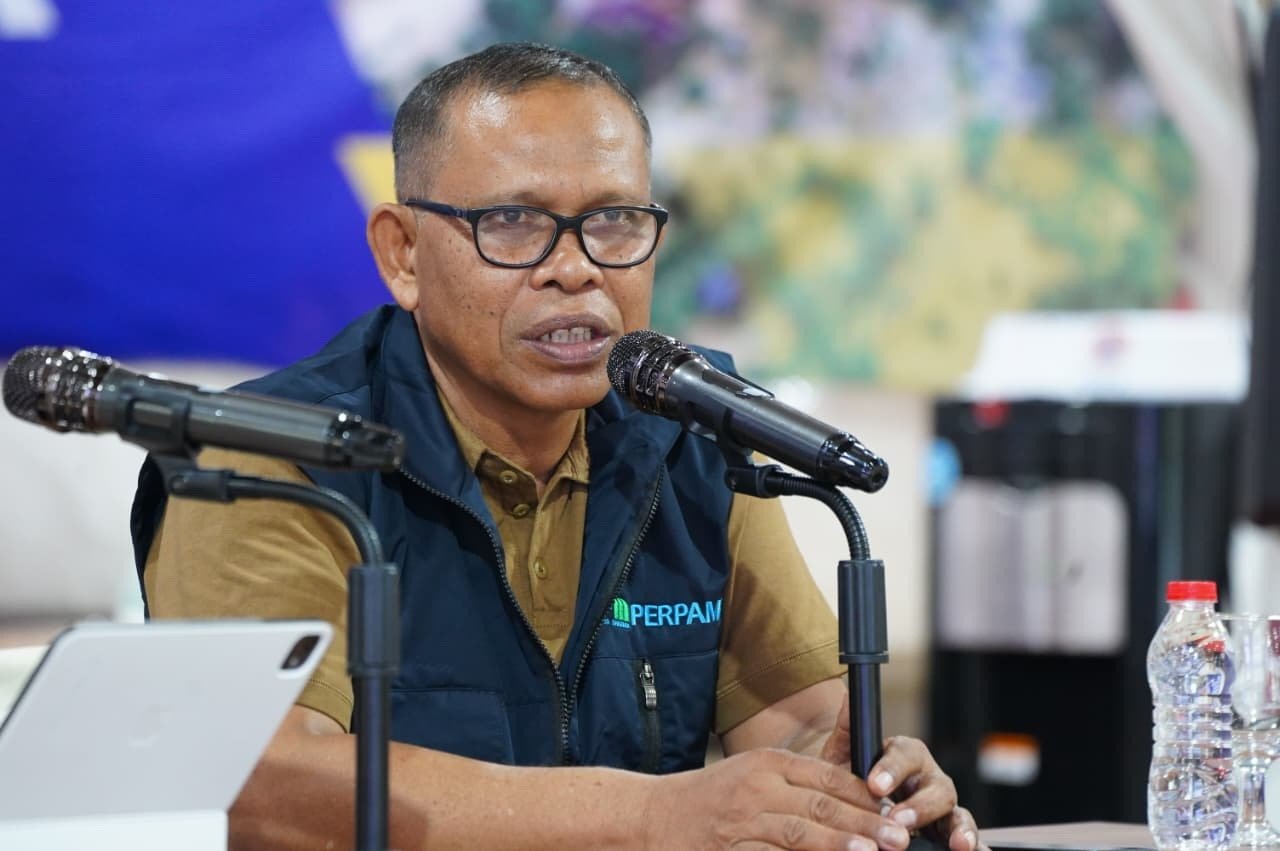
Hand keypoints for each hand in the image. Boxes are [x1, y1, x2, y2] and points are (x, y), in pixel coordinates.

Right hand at [641, 748, 914, 849]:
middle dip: (862, 822)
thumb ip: (796, 782)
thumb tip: (849, 797)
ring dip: (838, 843)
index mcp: (767, 763)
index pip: (825, 775)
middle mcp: (757, 788)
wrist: (653, 815)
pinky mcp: (731, 850)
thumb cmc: (709, 797)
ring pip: (799, 832)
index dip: (862, 794)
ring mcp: (743, 822)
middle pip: (820, 803)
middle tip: (897, 837)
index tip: (892, 810)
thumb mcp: (751, 773)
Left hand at [817, 694, 985, 850]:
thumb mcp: (843, 758)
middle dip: (921, 805)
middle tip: (898, 820)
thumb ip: (848, 732)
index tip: (874, 785)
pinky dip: (973, 844)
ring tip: (957, 844)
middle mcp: (928, 780)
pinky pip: (964, 837)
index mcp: (904, 757)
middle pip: (938, 786)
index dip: (892, 769)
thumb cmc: (848, 780)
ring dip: (960, 828)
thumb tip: (849, 699)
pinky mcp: (948, 832)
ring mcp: (942, 809)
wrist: (849, 807)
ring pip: (958, 813)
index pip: (905, 754)